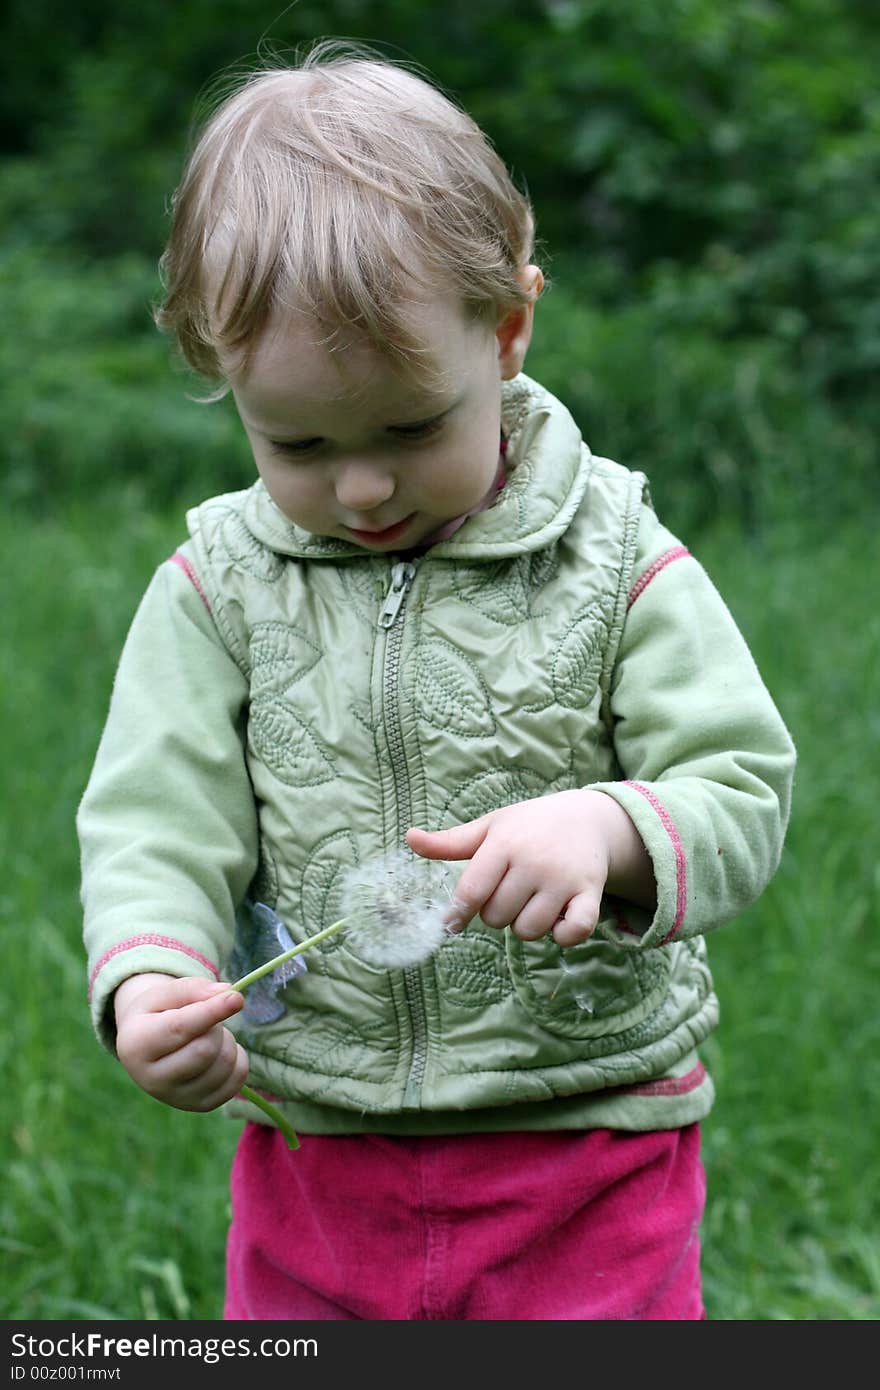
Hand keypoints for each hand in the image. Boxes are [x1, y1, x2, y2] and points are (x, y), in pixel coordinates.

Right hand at [114, 973, 248, 1111]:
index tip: (237, 997)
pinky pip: (237, 1079)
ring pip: (224, 1064)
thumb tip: (227, 993)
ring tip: (208, 1036)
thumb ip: (191, 989)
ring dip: (227, 1040)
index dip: (211, 1011)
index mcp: (136, 1046)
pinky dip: (238, 1058)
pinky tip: (218, 1053)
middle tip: (206, 1021)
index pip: (180, 1029)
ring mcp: (177, 1098)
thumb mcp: (161, 994)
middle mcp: (152, 1080)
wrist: (146, 1050)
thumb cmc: (155, 1015)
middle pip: (206, 1049)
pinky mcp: (200, 1106)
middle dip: (216, 1026)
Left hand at [406, 789, 655, 946]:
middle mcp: (534, 861)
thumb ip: (450, 842)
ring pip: (528, 930)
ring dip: (524, 926)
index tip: (452, 923)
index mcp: (505, 843)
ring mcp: (564, 879)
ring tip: (531, 904)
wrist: (588, 818)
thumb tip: (409, 838)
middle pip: (497, 916)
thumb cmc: (530, 825)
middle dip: (496, 914)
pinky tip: (558, 921)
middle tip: (508, 895)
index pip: (471, 890)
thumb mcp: (491, 826)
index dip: (457, 914)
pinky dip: (563, 936)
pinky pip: (574, 932)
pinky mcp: (590, 893)